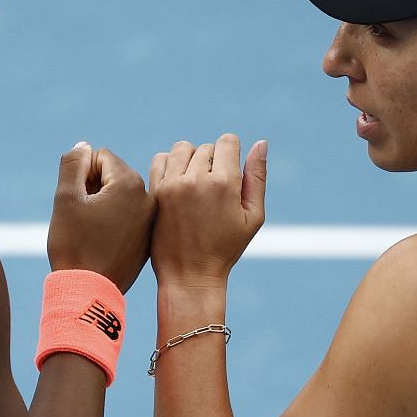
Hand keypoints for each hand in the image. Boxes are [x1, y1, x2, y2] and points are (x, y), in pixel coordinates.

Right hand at [49, 143, 154, 291]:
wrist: (88, 292)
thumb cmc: (74, 245)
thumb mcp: (65, 198)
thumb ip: (73, 163)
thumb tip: (84, 147)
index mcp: (131, 183)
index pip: (99, 157)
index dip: (79, 176)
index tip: (77, 202)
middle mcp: (148, 198)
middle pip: (112, 175)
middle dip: (92, 189)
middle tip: (83, 218)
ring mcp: (151, 220)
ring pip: (119, 197)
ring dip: (101, 205)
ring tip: (92, 231)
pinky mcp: (148, 238)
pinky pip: (127, 217)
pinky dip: (112, 222)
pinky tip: (102, 243)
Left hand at [149, 134, 266, 287]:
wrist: (189, 275)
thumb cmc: (226, 249)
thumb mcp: (252, 217)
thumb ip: (257, 178)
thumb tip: (261, 143)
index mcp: (224, 183)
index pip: (228, 141)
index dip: (233, 154)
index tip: (230, 174)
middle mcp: (196, 179)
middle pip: (207, 147)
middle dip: (213, 162)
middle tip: (214, 191)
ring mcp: (172, 185)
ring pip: (183, 149)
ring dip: (191, 160)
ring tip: (196, 183)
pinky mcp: (155, 191)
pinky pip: (161, 159)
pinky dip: (170, 165)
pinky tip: (178, 183)